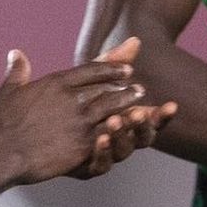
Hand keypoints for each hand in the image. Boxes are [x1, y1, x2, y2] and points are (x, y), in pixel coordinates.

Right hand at [0, 50, 146, 183]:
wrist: (5, 152)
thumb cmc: (2, 124)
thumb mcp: (8, 92)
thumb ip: (17, 72)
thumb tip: (16, 53)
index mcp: (56, 83)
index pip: (90, 70)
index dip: (109, 67)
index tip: (123, 67)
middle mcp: (72, 98)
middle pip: (105, 86)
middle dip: (122, 83)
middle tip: (136, 83)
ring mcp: (80, 120)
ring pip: (112, 105)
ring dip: (127, 100)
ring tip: (139, 98)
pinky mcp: (83, 141)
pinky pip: (109, 130)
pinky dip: (122, 125)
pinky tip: (131, 125)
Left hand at [73, 37, 178, 178]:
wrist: (35, 127)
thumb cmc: (70, 100)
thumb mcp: (89, 80)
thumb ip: (113, 64)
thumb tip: (135, 40)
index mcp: (128, 121)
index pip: (152, 119)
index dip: (162, 115)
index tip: (171, 105)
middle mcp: (121, 139)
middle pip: (142, 138)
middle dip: (143, 125)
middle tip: (139, 112)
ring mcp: (105, 154)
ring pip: (123, 150)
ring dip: (122, 135)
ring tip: (115, 120)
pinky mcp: (86, 166)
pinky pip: (100, 164)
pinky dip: (103, 153)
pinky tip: (100, 138)